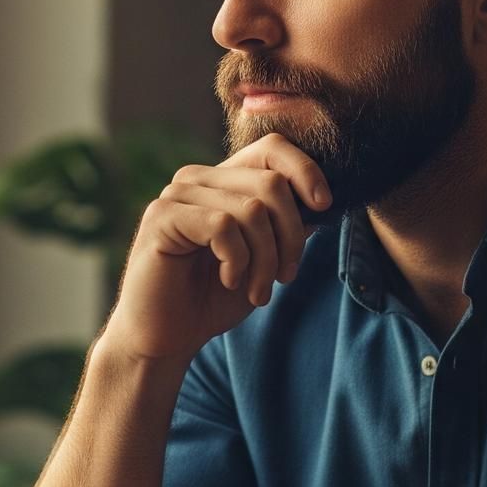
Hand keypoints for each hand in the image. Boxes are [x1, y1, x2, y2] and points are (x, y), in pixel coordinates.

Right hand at [101, 132, 330, 363]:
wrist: (166, 338)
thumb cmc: (211, 299)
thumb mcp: (263, 260)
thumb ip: (285, 228)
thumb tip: (319, 202)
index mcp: (222, 181)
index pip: (272, 148)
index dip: (305, 171)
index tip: (323, 207)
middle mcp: (198, 179)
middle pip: (271, 183)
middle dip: (291, 237)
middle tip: (286, 277)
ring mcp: (177, 194)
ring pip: (252, 209)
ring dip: (266, 259)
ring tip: (258, 292)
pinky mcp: (162, 216)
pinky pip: (223, 225)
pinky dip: (238, 260)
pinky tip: (229, 280)